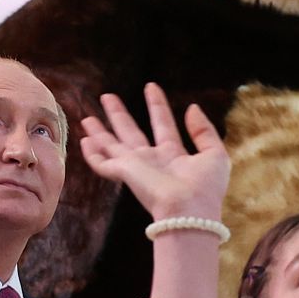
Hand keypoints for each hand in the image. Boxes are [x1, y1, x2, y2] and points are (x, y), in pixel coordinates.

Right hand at [80, 83, 228, 222]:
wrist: (190, 212)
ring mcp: (136, 167)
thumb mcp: (215, 154)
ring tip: (86, 118)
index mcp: (173, 155)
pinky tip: (83, 143)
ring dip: (100, 132)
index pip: (162, 124)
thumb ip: (204, 130)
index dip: (157, 105)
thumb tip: (192, 108)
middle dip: (119, 115)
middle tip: (107, 96)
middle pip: (131, 132)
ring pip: (112, 145)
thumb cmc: (205, 188)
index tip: (151, 86)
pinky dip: (92, 155)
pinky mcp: (125, 173)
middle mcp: (151, 160)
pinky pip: (103, 164)